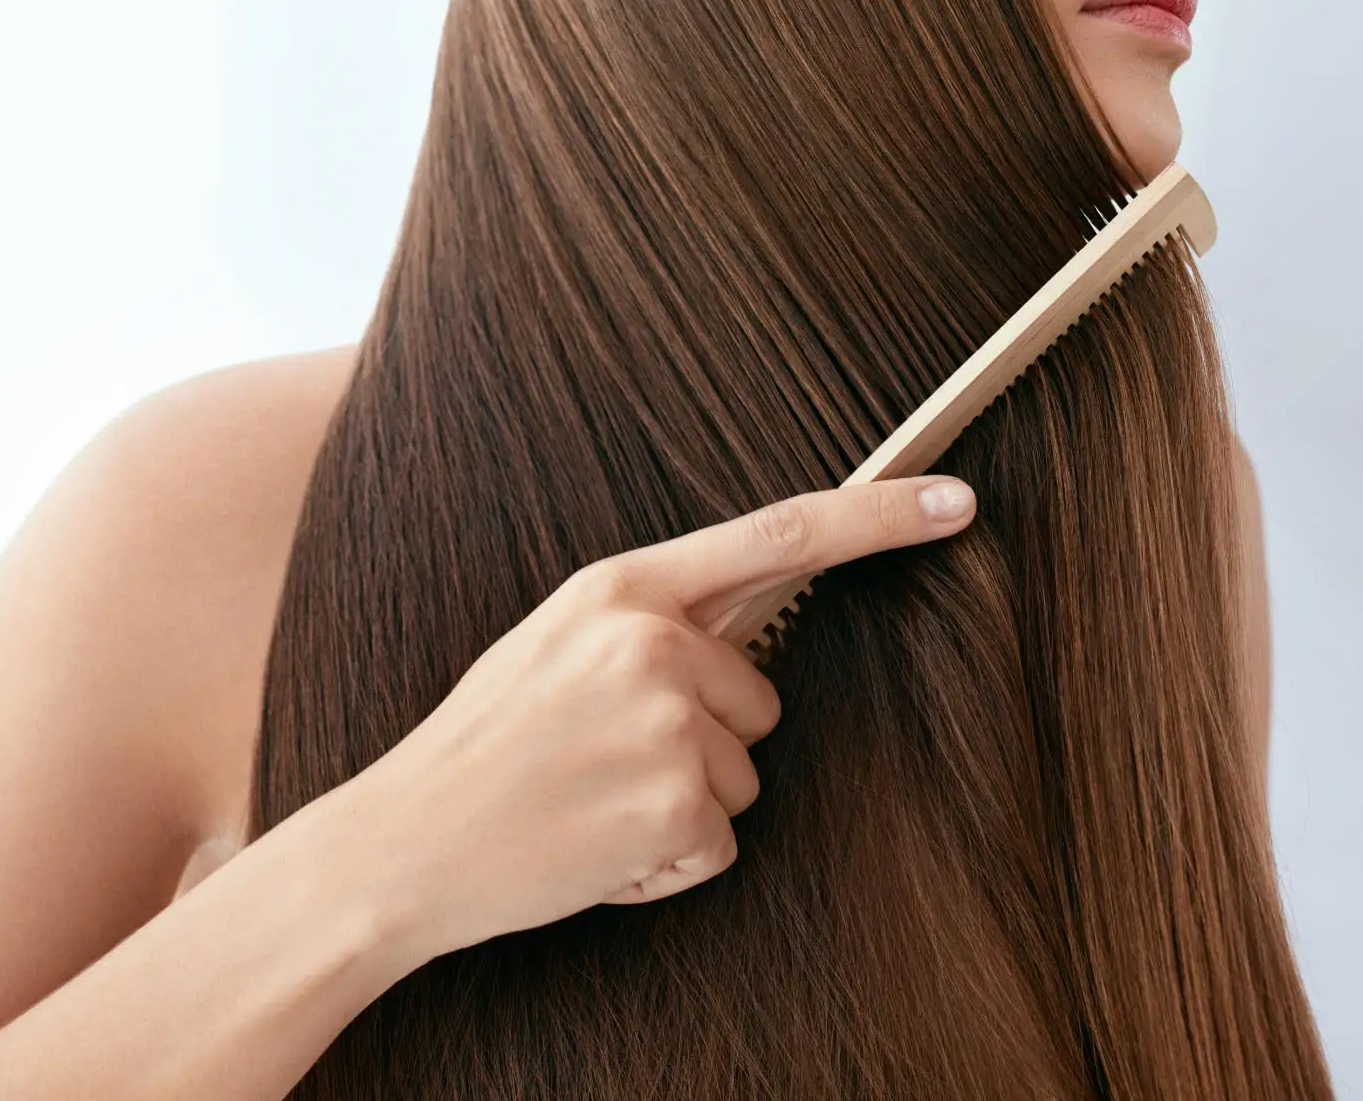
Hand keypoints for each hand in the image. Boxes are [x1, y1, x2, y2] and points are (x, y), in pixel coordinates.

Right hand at [323, 475, 977, 961]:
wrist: (405, 841)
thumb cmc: (482, 748)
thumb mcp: (552, 646)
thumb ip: (647, 624)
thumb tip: (741, 638)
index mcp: (620, 588)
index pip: (779, 534)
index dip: (878, 517)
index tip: (957, 499)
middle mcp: (653, 641)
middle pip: (758, 696)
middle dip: (702, 741)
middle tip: (600, 760)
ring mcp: (669, 722)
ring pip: (741, 774)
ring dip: (679, 806)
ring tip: (589, 803)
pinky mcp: (678, 806)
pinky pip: (720, 842)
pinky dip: (667, 863)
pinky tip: (598, 847)